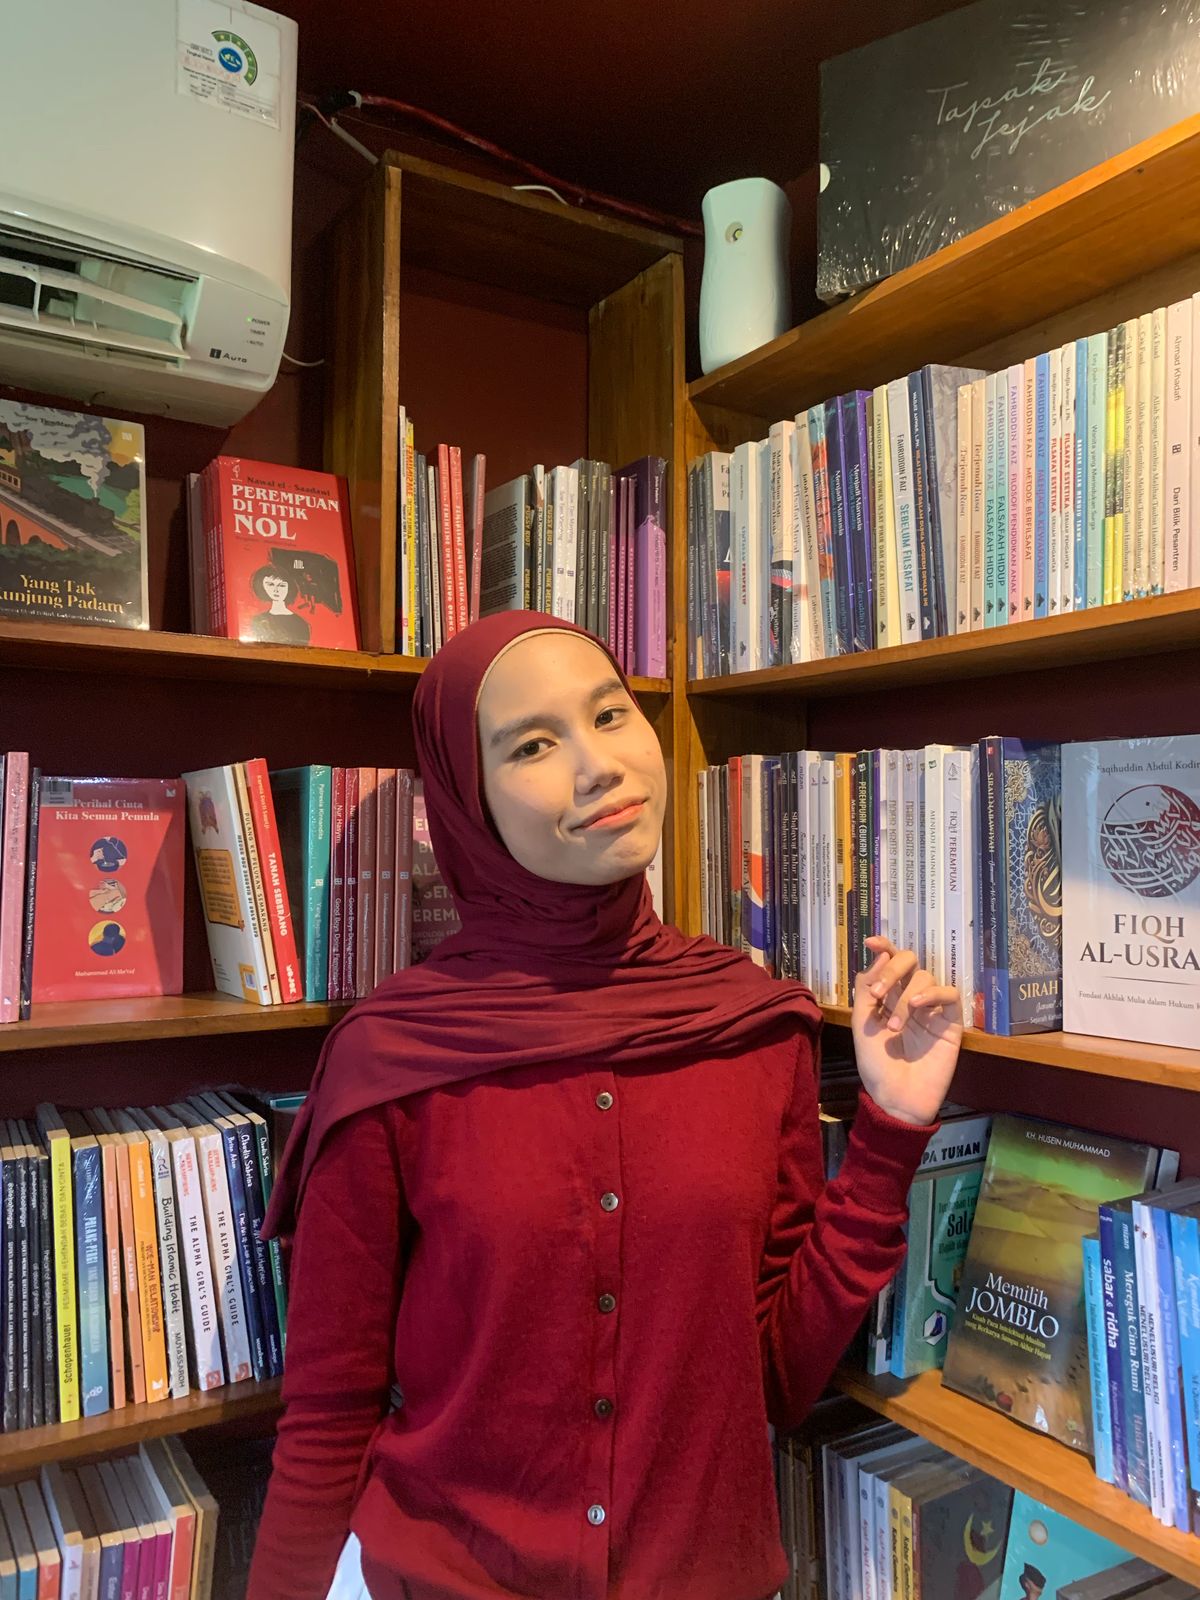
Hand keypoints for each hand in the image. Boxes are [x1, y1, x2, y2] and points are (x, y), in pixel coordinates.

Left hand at [851, 936, 963, 1126]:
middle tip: (879, 993)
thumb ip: (867, 989)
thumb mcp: (862, 1024)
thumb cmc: (876, 1066)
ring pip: (924, 978)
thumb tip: (880, 955)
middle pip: (909, 962)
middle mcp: (910, 997)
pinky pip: (948, 994)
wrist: (896, 1098)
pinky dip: (932, 994)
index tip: (872, 942)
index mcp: (888, 996)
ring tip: (894, 1026)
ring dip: (904, 997)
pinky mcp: (950, 1022)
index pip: (890, 962)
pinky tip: (916, 1007)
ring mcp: (931, 1009)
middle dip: (893, 969)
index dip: (884, 947)